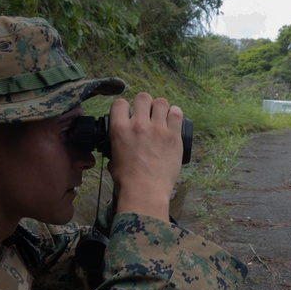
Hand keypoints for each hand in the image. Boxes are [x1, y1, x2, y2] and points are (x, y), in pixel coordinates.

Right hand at [107, 93, 183, 221]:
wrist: (145, 192)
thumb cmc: (128, 181)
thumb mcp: (113, 161)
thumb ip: (116, 148)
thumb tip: (118, 147)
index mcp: (119, 130)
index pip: (120, 103)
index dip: (125, 107)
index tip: (130, 114)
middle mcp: (138, 125)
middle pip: (143, 97)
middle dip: (145, 104)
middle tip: (148, 115)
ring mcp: (157, 129)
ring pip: (161, 102)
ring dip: (160, 108)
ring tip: (161, 118)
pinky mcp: (173, 136)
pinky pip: (177, 114)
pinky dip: (175, 114)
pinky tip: (173, 121)